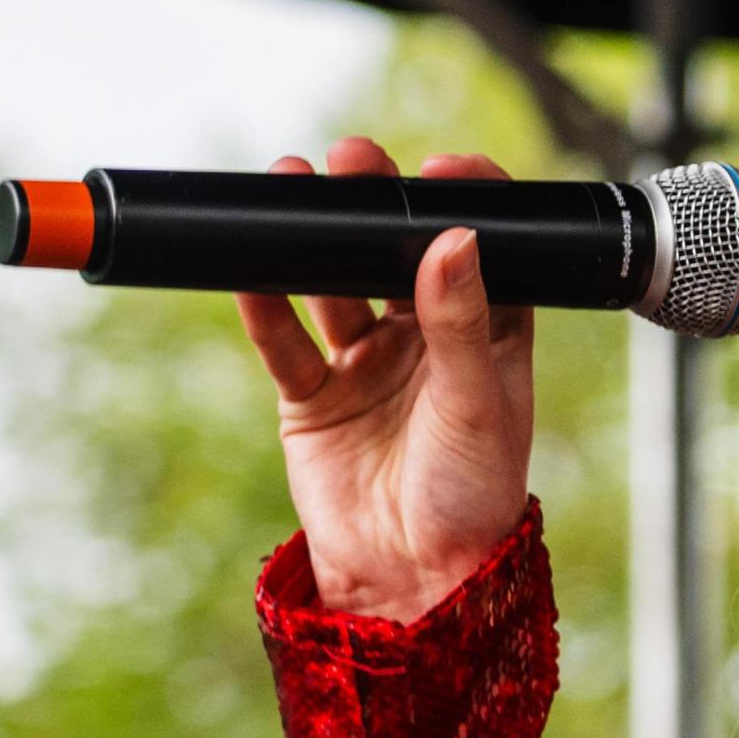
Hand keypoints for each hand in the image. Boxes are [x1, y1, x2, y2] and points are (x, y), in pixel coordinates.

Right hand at [235, 139, 535, 620]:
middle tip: (354, 155)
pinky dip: (265, 302)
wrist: (411, 581)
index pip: (476, 248)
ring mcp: (364, 363)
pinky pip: (284, 339)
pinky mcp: (312, 397)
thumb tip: (456, 238)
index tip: (442, 164)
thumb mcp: (478, 404)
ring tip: (293, 177)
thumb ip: (463, 322)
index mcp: (487, 334)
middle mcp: (425, 339)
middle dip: (374, 200)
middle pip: (395, 251)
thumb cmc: (471, 498)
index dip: (461, 200)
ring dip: (313, 234)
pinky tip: (251, 265)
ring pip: (333, 281)